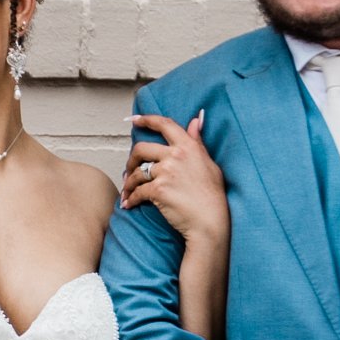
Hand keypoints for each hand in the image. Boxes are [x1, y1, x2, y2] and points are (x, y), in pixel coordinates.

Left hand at [122, 112, 227, 247]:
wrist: (210, 220)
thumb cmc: (212, 194)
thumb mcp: (209, 163)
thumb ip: (198, 141)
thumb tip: (196, 120)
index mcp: (188, 146)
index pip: (164, 124)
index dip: (147, 119)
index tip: (134, 120)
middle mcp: (175, 156)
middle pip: (141, 148)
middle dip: (130, 159)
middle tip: (128, 169)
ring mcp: (166, 172)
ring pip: (136, 172)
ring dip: (128, 183)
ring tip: (127, 190)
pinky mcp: (158, 190)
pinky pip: (137, 192)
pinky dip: (130, 199)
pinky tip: (128, 204)